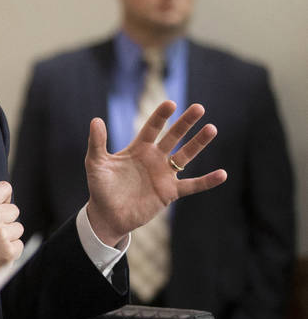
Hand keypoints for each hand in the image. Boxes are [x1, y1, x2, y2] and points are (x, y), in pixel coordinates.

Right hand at [0, 181, 22, 297]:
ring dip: (8, 235)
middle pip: (14, 210)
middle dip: (4, 218)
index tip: (1, 203)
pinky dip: (9, 249)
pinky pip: (19, 245)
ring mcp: (2, 235)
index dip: (2, 197)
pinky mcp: (8, 252)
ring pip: (18, 228)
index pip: (5, 188)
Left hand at [85, 101, 227, 245]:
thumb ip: (97, 143)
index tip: (170, 104)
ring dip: (198, 143)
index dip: (161, 117)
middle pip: (173, 137)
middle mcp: (154, 158)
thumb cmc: (101, 188)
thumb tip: (95, 120)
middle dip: (185, 123)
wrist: (107, 214)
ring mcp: (164, 174)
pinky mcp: (170, 192)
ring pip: (186, 156)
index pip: (152, 128)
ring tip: (211, 129)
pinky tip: (222, 174)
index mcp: (138, 149)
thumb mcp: (96, 163)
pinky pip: (192, 185)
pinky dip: (207, 181)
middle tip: (199, 108)